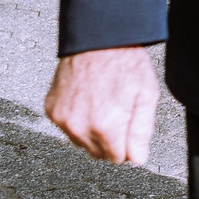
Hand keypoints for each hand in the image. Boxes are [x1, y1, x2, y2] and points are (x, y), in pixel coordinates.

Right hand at [47, 47, 162, 162]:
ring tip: (103, 103)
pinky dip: (77, 119)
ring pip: (80, 142)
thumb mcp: (147, 95)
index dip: (126, 144)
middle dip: (110, 140)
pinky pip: (66, 127)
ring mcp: (62, 119)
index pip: (117, 158)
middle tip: (118, 112)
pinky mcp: (51, 110)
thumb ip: (141, 131)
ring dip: (92, 131)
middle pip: (97, 153)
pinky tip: (88, 100)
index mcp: (105, 127)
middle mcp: (79, 127)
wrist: (97, 39)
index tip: (129, 125)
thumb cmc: (125, 63)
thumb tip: (137, 159)